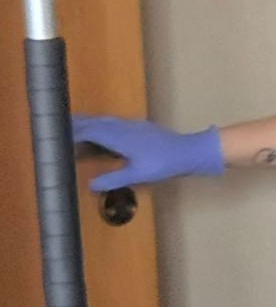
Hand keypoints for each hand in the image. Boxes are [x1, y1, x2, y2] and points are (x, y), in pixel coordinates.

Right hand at [72, 116, 225, 191]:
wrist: (189, 151)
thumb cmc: (164, 164)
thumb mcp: (137, 175)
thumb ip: (113, 179)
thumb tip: (90, 185)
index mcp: (118, 136)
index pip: (88, 131)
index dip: (71, 133)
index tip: (56, 136)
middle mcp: (122, 126)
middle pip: (93, 122)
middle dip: (76, 125)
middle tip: (57, 127)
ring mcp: (132, 125)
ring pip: (104, 121)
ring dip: (88, 124)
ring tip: (75, 129)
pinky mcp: (140, 127)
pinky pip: (114, 123)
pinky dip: (101, 126)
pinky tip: (102, 133)